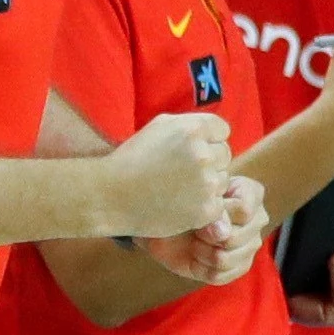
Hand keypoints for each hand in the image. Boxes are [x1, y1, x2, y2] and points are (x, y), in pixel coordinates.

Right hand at [100, 112, 233, 237]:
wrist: (108, 196)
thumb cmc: (131, 160)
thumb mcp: (159, 127)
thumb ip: (191, 125)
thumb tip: (216, 131)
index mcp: (193, 128)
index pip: (222, 131)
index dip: (207, 141)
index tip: (186, 152)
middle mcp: (204, 153)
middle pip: (225, 155)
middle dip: (208, 162)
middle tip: (179, 172)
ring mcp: (206, 183)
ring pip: (223, 180)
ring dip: (206, 185)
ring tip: (176, 189)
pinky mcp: (206, 209)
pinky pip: (218, 204)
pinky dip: (203, 207)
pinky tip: (179, 205)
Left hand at [141, 174, 268, 285]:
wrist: (168, 221)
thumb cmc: (183, 202)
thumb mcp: (194, 196)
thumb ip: (213, 209)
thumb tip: (223, 233)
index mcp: (252, 194)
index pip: (243, 211)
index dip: (217, 214)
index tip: (201, 208)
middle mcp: (258, 219)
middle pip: (234, 238)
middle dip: (205, 236)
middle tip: (195, 227)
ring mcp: (251, 245)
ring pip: (225, 259)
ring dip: (201, 252)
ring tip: (195, 241)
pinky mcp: (240, 267)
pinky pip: (218, 275)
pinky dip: (200, 268)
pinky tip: (196, 256)